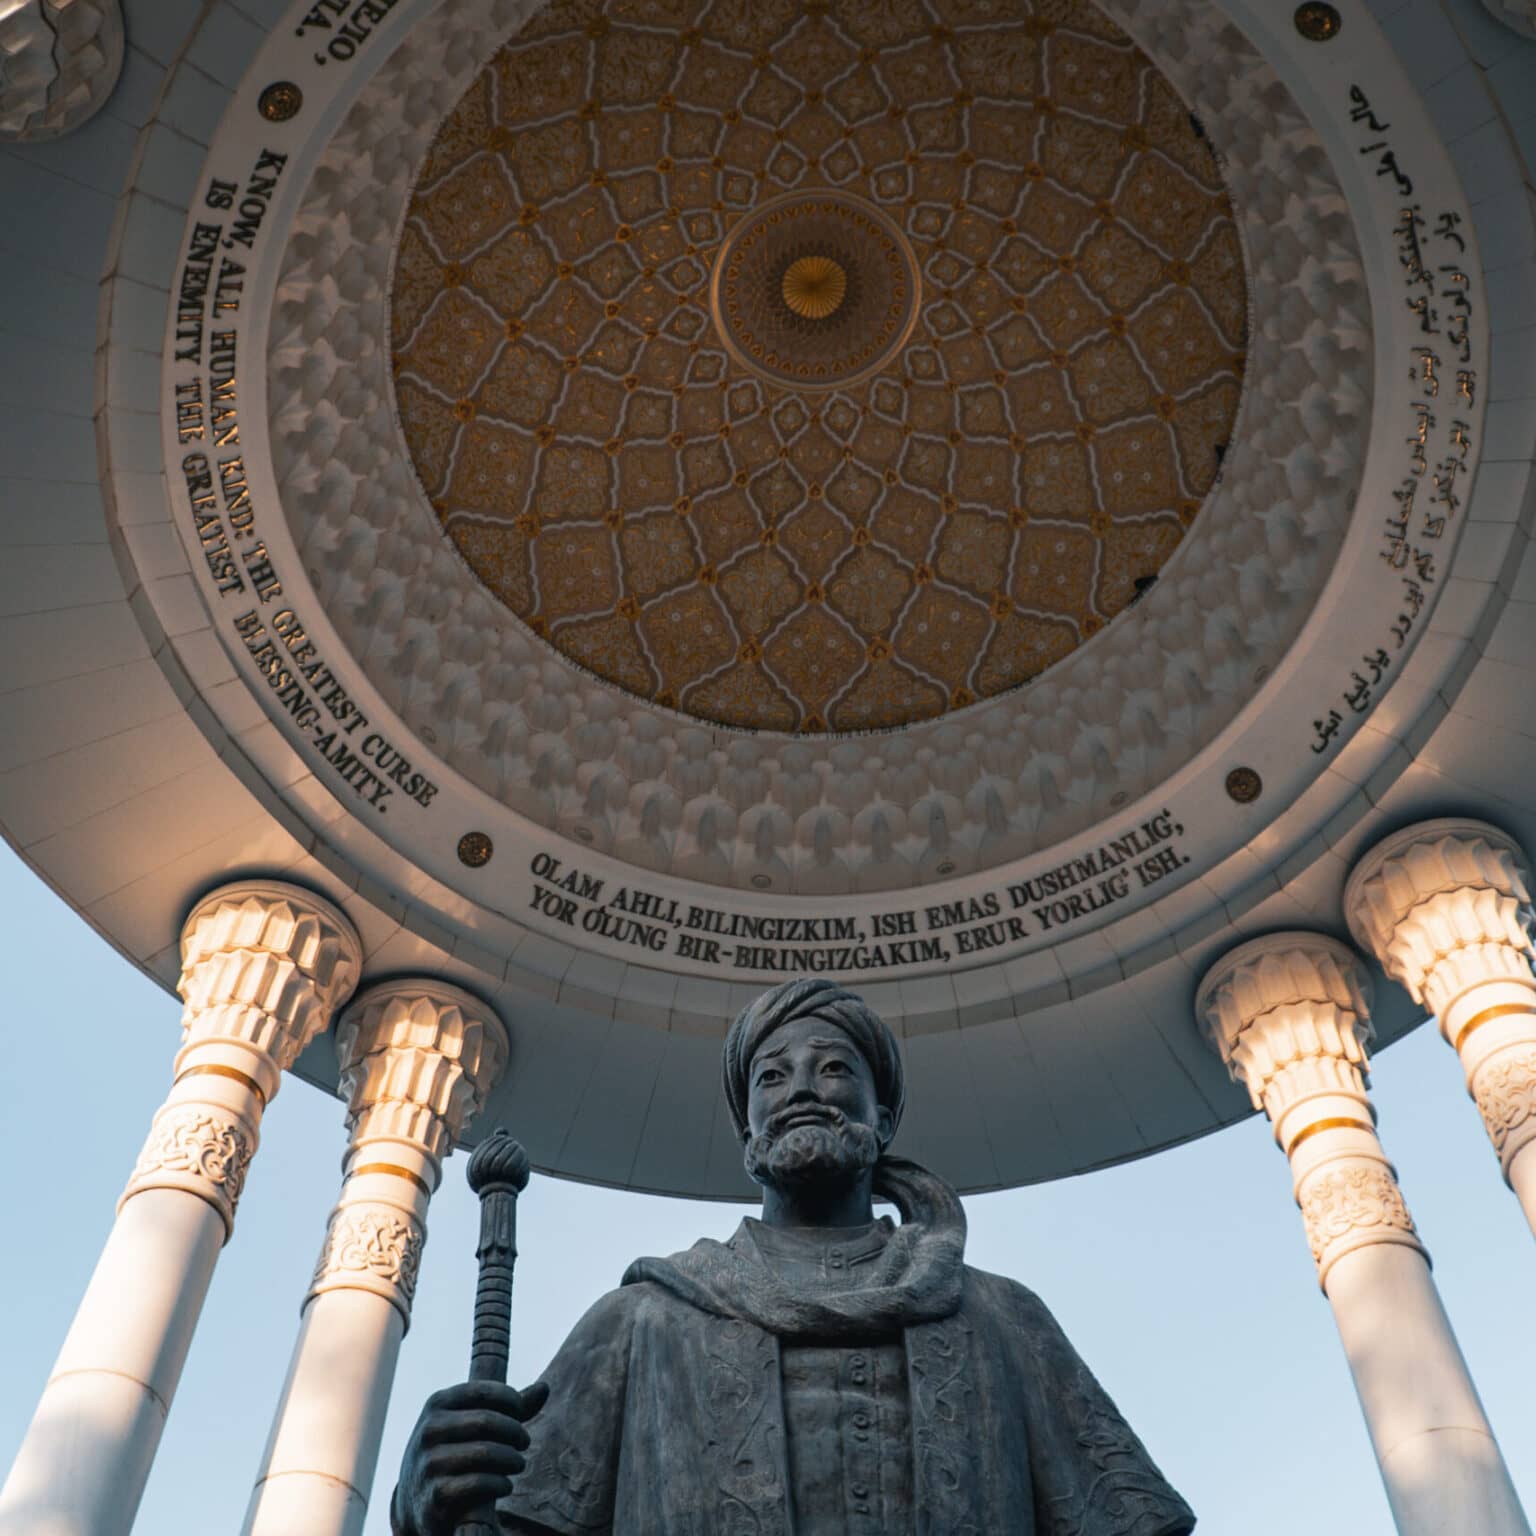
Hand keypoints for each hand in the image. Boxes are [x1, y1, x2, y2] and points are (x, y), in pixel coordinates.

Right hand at [391, 1379, 548, 1535]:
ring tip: (518, 1463)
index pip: (483, 1391)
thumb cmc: (454, 1450)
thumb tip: (543, 1387)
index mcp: (437, 1403)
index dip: (511, 1401)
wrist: (416, 1501)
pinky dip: (501, 1483)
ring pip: (486, 1453)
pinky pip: (480, 1483)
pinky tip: (506, 1484)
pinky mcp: (436, 1495)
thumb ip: (507, 1406)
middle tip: (524, 1442)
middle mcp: (429, 1430)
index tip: (521, 1413)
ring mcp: (429, 1463)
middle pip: (487, 1421)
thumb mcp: (470, 1422)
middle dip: (514, 1431)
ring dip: (512, 1459)